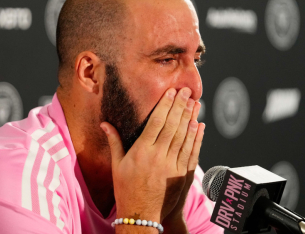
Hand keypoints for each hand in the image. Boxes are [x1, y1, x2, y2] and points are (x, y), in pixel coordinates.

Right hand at [101, 87, 204, 223]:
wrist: (141, 214)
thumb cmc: (126, 189)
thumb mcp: (117, 165)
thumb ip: (114, 142)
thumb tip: (105, 124)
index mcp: (141, 151)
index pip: (156, 122)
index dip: (165, 105)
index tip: (171, 92)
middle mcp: (158, 156)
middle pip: (172, 125)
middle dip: (180, 106)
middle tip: (186, 91)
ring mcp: (172, 165)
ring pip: (184, 136)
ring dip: (190, 117)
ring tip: (195, 102)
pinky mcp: (181, 174)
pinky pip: (191, 152)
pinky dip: (196, 138)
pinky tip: (199, 125)